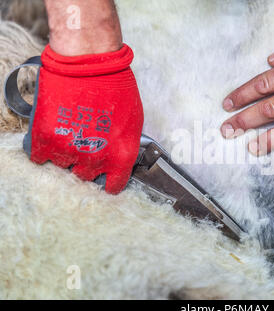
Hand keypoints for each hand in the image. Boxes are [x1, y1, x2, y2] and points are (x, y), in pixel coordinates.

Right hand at [25, 44, 143, 193]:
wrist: (87, 60)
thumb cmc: (114, 84)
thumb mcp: (134, 120)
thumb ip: (125, 145)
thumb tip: (119, 159)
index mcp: (122, 156)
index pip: (114, 186)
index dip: (108, 178)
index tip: (104, 174)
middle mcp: (96, 158)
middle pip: (86, 176)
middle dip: (86, 161)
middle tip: (85, 139)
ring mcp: (68, 150)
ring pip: (63, 166)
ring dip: (65, 152)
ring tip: (70, 128)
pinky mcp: (44, 138)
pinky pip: (38, 157)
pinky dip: (42, 147)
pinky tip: (53, 130)